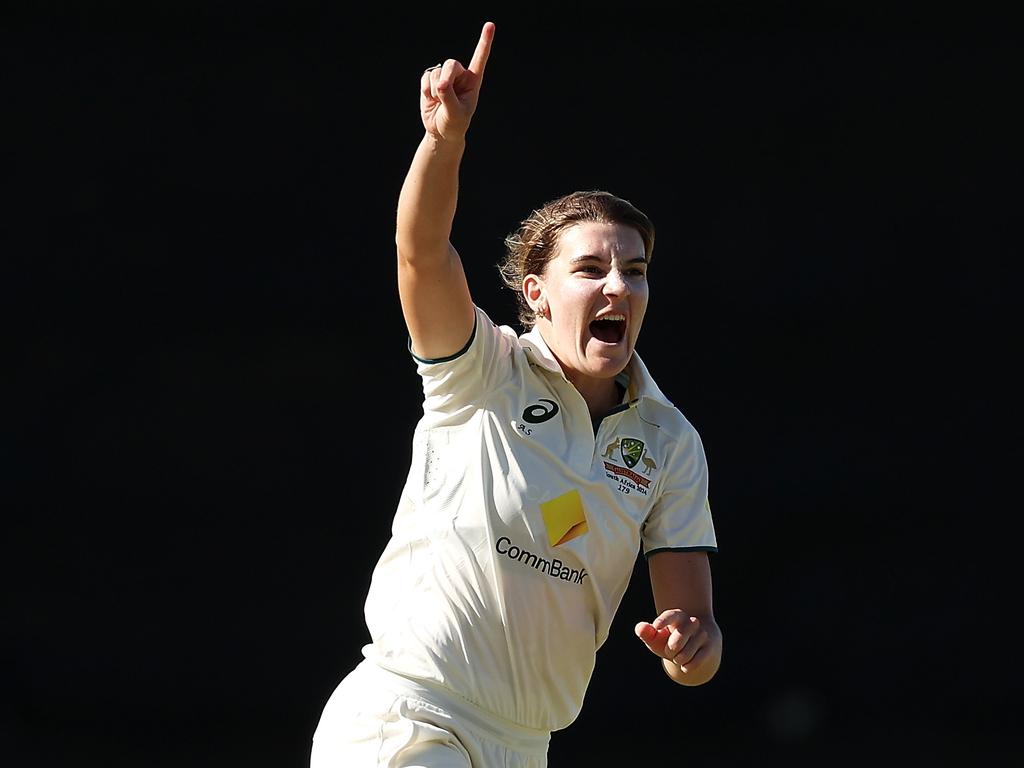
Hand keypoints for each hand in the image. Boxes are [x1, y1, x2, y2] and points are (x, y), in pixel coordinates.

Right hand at [420, 21, 494, 141]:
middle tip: (443, 91)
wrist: (441, 131)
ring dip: (435, 90)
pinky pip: (426, 78)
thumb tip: (440, 83)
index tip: (490, 25)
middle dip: (445, 77)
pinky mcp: (431, 80)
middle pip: (451, 64)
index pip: (480, 59)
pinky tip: (432, 99)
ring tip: (440, 102)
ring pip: (437, 73)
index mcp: (473, 81)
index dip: (484, 42)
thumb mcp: (456, 114)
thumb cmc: (454, 123)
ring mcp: (445, 76)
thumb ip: (449, 98)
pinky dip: (427, 90)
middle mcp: (460, 75)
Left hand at [634, 609, 710, 674]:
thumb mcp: (658, 637)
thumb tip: (639, 628)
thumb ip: (646, 633)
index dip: (663, 621)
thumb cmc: (671, 639)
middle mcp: (692, 622)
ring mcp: (703, 633)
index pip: (670, 616)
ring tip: (679, 656)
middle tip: (670, 651)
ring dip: (678, 659)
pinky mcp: (710, 646)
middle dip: (670, 650)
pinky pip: (697, 661)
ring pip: (686, 654)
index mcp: (677, 616)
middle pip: (678, 640)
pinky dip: (688, 666)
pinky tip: (685, 666)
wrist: (697, 643)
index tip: (656, 627)